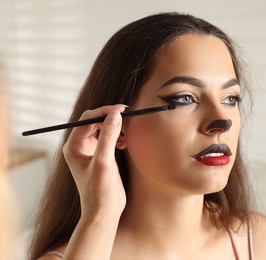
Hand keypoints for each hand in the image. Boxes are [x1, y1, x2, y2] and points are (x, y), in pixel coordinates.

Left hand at [63, 105, 126, 220]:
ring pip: (103, 128)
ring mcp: (90, 151)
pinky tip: (125, 143)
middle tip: (129, 118)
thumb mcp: (104, 162)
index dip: (105, 112)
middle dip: (111, 118)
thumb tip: (115, 114)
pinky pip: (109, 138)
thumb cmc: (99, 191)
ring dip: (116, 127)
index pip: (88, 119)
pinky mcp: (101, 156)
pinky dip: (118, 136)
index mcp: (73, 146)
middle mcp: (80, 146)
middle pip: (95, 121)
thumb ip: (108, 136)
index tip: (123, 110)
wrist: (104, 212)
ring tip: (127, 135)